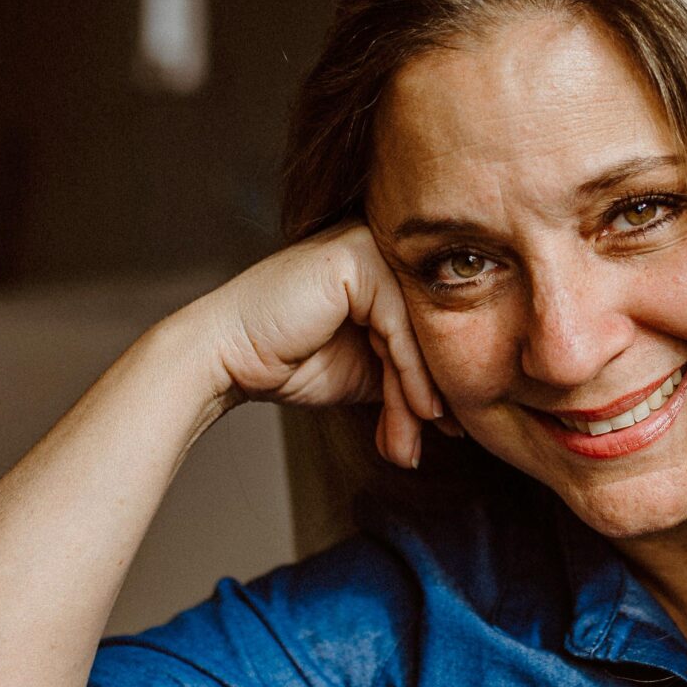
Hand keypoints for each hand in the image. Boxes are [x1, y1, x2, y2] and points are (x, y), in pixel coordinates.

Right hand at [186, 223, 447, 467]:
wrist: (227, 358)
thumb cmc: (288, 360)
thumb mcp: (367, 371)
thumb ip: (408, 376)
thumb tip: (459, 415)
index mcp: (386, 264)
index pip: (429, 325)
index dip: (442, 380)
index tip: (452, 431)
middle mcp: (382, 245)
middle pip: (428, 328)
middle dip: (432, 394)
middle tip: (443, 442)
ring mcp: (368, 245)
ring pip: (418, 331)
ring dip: (420, 395)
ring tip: (414, 441)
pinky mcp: (356, 258)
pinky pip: (400, 327)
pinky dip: (412, 376)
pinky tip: (419, 412)